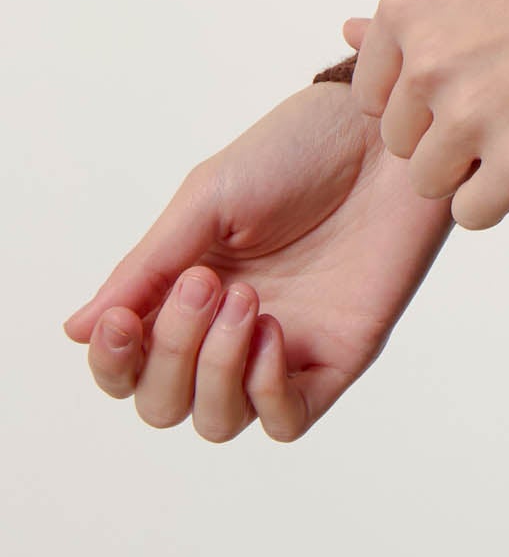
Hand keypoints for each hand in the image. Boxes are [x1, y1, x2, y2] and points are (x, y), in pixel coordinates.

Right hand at [62, 83, 457, 441]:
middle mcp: (227, 330)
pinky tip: (274, 335)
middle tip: (206, 284)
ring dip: (216, 372)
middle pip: (164, 402)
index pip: (127, 364)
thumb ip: (147, 267)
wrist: (383, 135)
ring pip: (217, 421)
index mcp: (186, 289)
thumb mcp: (209, 199)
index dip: (113, 360)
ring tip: (246, 300)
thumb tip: (77, 329)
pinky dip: (266, 395)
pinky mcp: (337, 356)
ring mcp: (282, 347)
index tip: (120, 321)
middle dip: (170, 354)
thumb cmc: (298, 150)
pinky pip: (287, 421)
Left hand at [337, 0, 508, 230]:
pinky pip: (473, 214)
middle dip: (453, 136)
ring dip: (481, 166)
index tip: (487, 67)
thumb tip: (341, 34)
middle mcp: (426, 57)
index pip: (373, 100)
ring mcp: (470, 112)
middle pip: (402, 147)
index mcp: (408, 5)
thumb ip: (409, 27)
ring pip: (431, 186)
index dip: (429, 99)